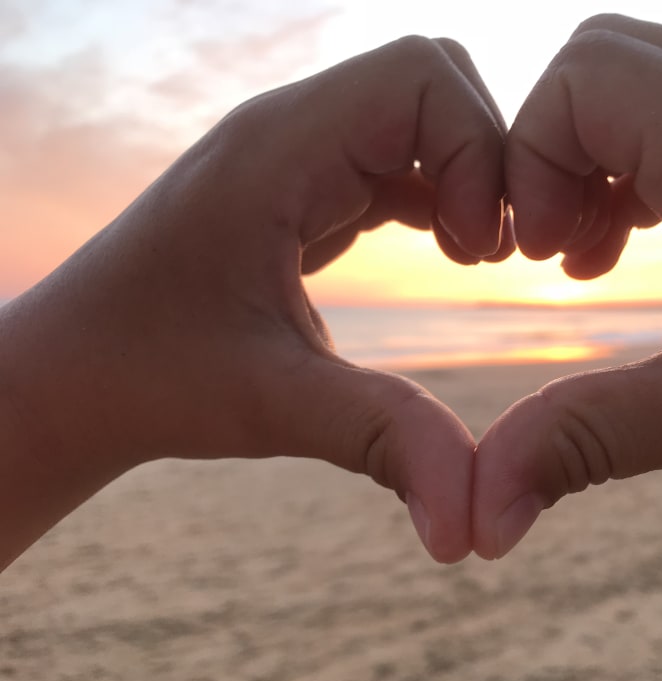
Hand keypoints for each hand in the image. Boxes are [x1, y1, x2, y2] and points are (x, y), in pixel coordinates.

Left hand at [0, 36, 510, 567]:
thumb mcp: (271, 403)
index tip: (483, 253)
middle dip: (488, 157)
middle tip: (491, 252)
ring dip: (469, 177)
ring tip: (475, 257)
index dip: (479, 152)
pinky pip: (399, 160)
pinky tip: (450, 255)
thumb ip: (381, 440)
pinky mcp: (307, 189)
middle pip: (434, 80)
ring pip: (421, 116)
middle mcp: (291, 132)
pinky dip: (443, 196)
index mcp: (278, 149)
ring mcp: (299, 156)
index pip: (421, 77)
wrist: (73, 375)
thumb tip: (468, 525)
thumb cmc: (148, 376)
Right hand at [472, 14, 661, 558]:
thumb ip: (581, 438)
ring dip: (592, 157)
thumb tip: (483, 504)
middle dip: (551, 148)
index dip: (529, 159)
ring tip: (587, 254)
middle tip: (554, 249)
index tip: (539, 255)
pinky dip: (635, 164)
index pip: (581, 78)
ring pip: (643, 78)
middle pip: (602, 57)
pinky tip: (632, 245)